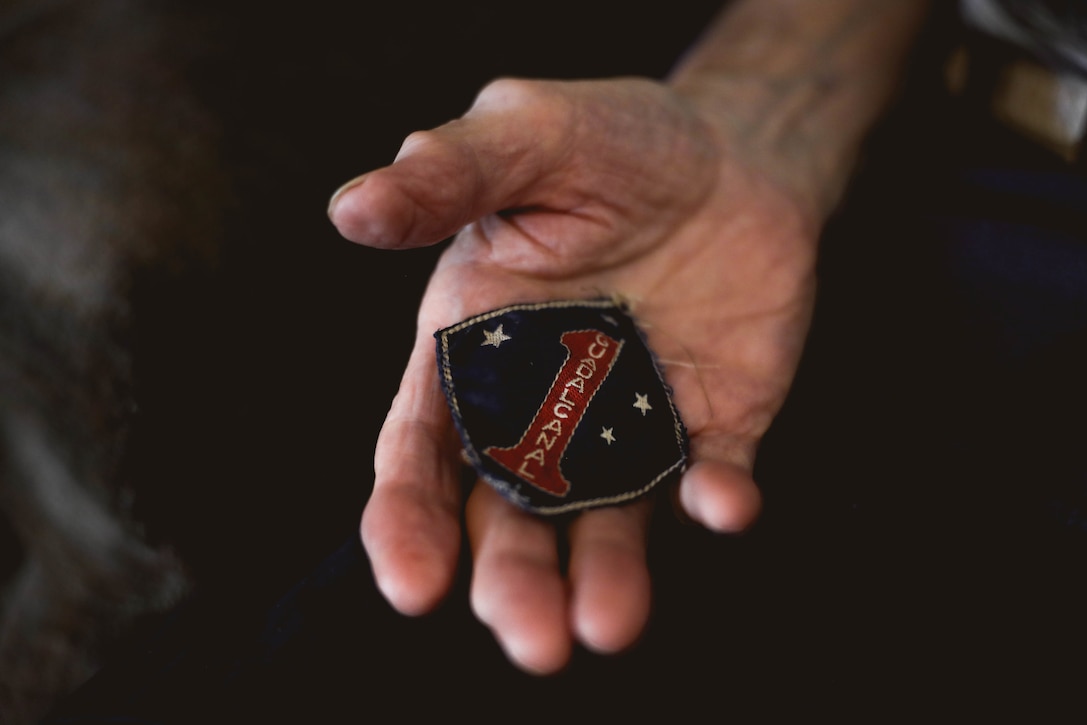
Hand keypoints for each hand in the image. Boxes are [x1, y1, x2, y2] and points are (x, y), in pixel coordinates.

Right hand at [329, 76, 818, 673]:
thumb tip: (350, 209)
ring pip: (603, 522)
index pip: (421, 451)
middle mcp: (541, 408)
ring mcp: (630, 425)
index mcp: (472, 351)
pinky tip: (723, 501)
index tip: (413, 585)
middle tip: (533, 641)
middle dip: (511, 582)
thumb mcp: (523, 134)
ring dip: (605, 578)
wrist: (731, 154)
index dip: (407, 520)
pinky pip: (710, 477)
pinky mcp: (711, 426)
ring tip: (608, 624)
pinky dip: (717, 499)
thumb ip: (445, 174)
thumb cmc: (611, 142)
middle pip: (507, 514)